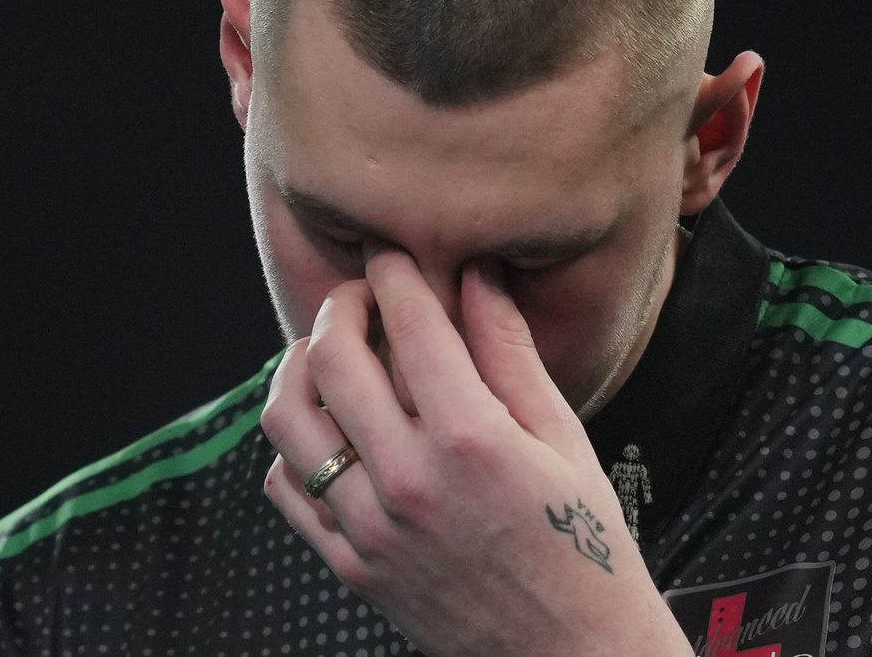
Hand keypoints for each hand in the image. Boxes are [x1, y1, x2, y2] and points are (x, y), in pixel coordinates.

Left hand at [261, 248, 691, 655]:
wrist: (569, 655)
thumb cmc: (584, 547)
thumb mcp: (562, 440)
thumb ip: (511, 354)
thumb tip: (479, 279)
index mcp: (473, 441)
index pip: (412, 326)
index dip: (395, 273)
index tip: (390, 255)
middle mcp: (410, 481)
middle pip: (334, 358)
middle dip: (339, 304)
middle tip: (358, 295)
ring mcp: (371, 529)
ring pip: (289, 419)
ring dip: (298, 366)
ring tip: (326, 353)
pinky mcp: (352, 565)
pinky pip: (287, 487)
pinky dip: (293, 443)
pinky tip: (327, 429)